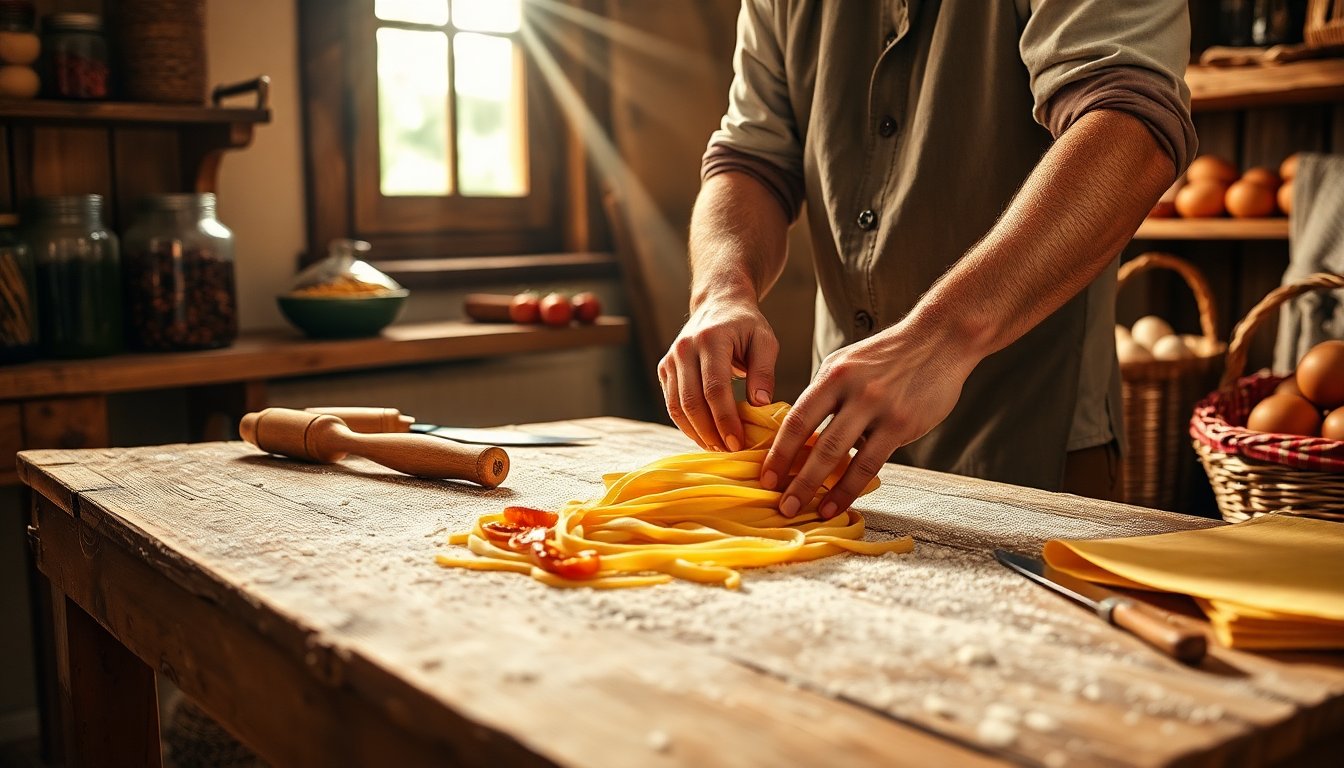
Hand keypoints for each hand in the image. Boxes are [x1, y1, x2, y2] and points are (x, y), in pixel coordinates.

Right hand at [658, 296, 778, 450]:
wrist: (717, 303)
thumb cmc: (746, 325)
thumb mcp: (765, 341)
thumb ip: (764, 371)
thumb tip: (760, 405)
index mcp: (711, 340)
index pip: (715, 388)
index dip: (725, 419)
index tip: (739, 443)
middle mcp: (685, 349)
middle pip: (692, 401)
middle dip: (710, 432)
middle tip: (729, 451)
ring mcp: (671, 359)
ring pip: (677, 407)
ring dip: (696, 432)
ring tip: (717, 448)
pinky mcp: (664, 368)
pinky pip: (671, 404)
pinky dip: (686, 424)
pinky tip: (704, 436)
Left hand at [759, 323, 975, 517]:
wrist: (939, 340)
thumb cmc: (889, 354)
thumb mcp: (846, 362)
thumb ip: (825, 394)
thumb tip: (804, 432)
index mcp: (833, 374)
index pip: (797, 418)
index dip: (779, 451)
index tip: (766, 475)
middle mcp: (853, 390)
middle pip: (816, 442)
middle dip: (794, 478)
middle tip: (781, 504)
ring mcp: (879, 408)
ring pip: (842, 457)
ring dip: (819, 489)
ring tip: (806, 512)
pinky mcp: (901, 424)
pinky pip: (871, 464)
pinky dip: (851, 488)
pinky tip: (839, 503)